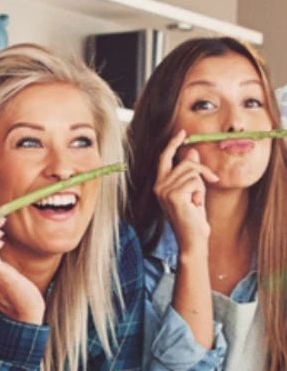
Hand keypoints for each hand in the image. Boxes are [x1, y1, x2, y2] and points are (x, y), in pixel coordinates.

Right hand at [154, 130, 216, 255]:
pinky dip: (201, 192)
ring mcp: (164, 191)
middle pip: (186, 163)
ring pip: (193, 172)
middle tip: (212, 181)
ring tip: (197, 201)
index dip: (173, 144)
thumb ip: (190, 172)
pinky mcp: (173, 195)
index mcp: (160, 184)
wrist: (192, 238)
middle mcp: (158, 186)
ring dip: (202, 186)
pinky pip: (195, 182)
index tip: (182, 133)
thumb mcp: (194, 190)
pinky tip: (196, 205)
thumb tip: (191, 151)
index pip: (165, 159)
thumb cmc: (193, 217)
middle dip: (203, 171)